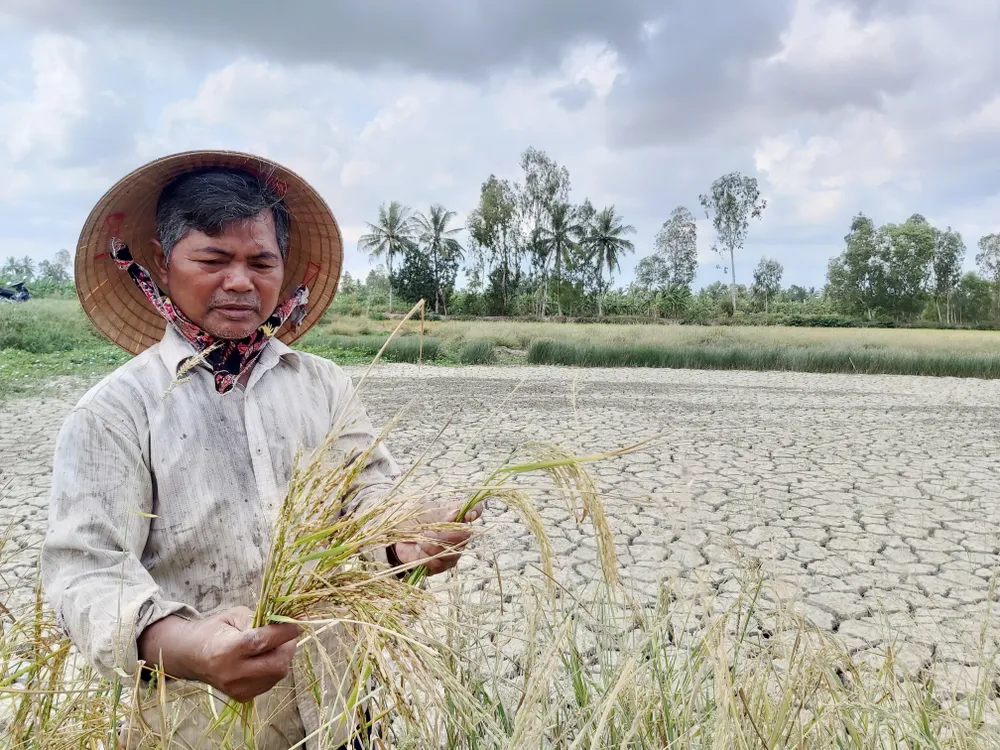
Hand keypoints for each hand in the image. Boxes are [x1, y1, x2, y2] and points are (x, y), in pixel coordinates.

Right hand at [138, 607, 299, 702]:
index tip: (297, 624)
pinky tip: (264, 658)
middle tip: (287, 635)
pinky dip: (274, 668)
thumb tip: (288, 622)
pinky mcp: (242, 697)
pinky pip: (270, 682)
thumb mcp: (235, 615)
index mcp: (228, 650)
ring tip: (274, 645)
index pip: (263, 642)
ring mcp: (238, 688)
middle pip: (277, 664)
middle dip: (288, 647)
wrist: (191, 656)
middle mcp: (233, 673)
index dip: (285, 632)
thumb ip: (260, 619)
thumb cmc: (215, 630)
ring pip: (277, 674)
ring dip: (283, 657)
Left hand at [391, 501, 483, 576]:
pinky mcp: (442, 565)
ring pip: (453, 551)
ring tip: (419, 539)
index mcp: (454, 515)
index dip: (476, 511)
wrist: (393, 538)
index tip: (469, 514)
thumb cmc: (409, 520)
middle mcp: (457, 533)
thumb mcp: (422, 511)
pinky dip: (428, 557)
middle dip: (446, 534)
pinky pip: (441, 563)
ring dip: (434, 546)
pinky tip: (419, 550)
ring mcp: (452, 550)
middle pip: (465, 535)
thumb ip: (440, 513)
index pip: (474, 510)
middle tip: (427, 532)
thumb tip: (455, 513)